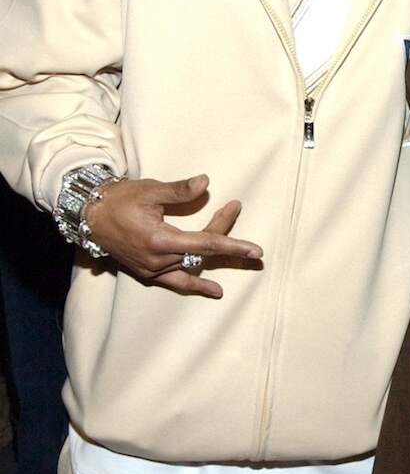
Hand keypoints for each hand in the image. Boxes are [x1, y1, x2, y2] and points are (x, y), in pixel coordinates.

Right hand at [82, 174, 262, 297]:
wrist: (89, 216)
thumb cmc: (119, 200)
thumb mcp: (149, 190)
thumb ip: (179, 190)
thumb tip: (205, 182)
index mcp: (160, 240)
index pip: (206, 244)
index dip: (234, 246)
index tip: (257, 251)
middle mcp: (157, 260)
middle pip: (203, 252)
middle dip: (225, 237)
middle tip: (235, 209)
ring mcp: (152, 270)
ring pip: (194, 265)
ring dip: (216, 257)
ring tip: (244, 256)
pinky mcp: (147, 273)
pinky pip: (176, 281)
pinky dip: (195, 285)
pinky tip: (215, 290)